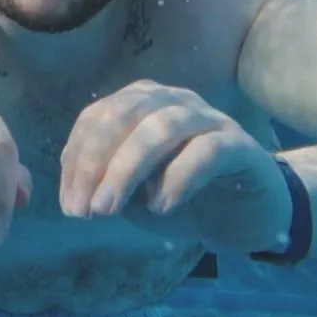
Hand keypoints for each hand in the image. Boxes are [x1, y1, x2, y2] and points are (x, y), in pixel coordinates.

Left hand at [59, 80, 290, 253]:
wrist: (247, 215)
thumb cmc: (182, 196)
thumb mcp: (133, 193)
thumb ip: (105, 183)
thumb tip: (74, 191)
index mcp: (143, 103)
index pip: (100, 116)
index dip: (78, 158)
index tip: (69, 204)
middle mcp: (175, 101)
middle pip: (126, 115)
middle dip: (96, 162)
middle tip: (84, 210)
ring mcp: (210, 119)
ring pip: (162, 127)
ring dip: (128, 169)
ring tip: (109, 209)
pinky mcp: (241, 146)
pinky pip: (207, 151)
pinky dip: (178, 177)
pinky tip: (160, 206)